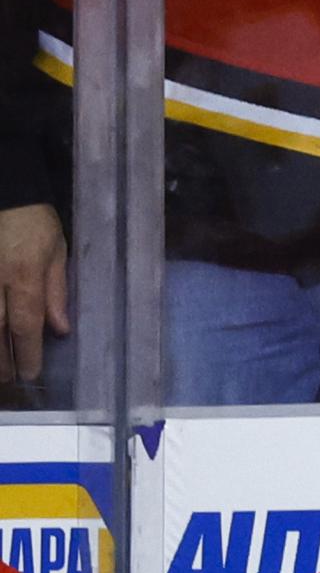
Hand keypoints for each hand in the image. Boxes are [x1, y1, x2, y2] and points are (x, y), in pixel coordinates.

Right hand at [0, 202, 68, 389]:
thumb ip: (56, 292)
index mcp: (23, 277)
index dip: (27, 353)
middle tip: (8, 380)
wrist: (4, 192)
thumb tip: (60, 330)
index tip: (30, 374)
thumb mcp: (56, 251)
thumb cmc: (32, 221)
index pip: (25, 324)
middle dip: (0, 359)